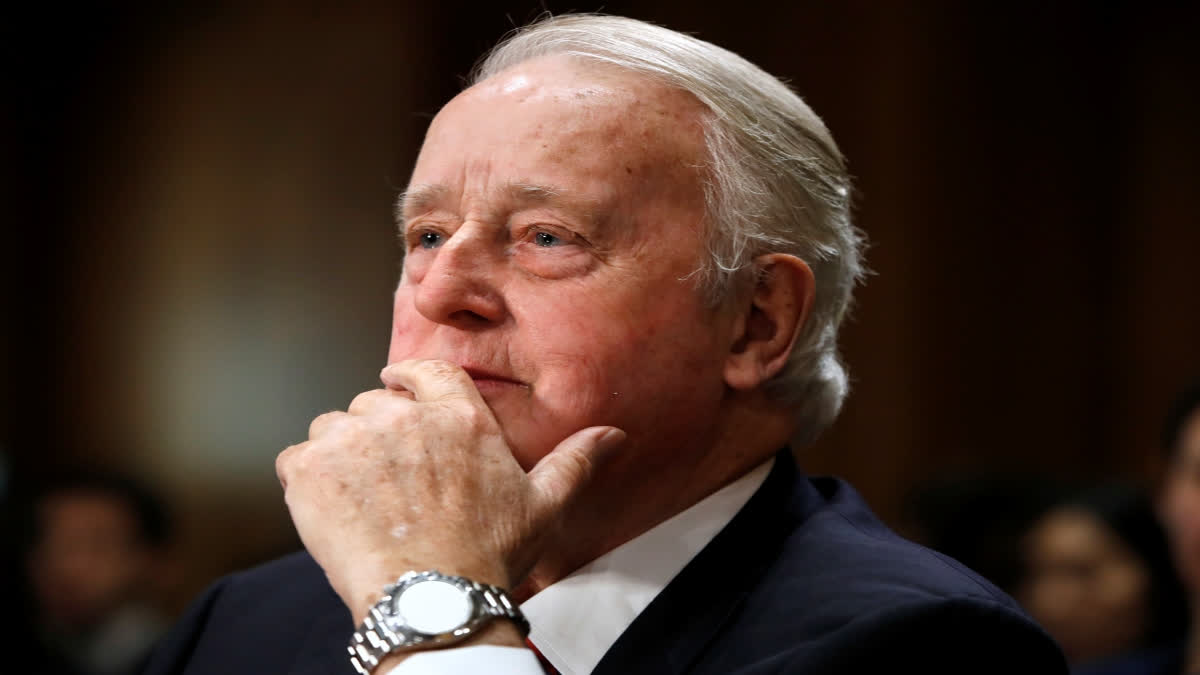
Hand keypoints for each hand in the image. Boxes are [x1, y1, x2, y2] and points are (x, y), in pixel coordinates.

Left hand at [275, 358, 624, 622]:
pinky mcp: (311, 468)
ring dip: (341, 455)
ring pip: (332, 427)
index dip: (407, 379)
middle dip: (377, 434)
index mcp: (459, 416)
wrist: (433, 600)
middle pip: (373, 404)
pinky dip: (308, 480)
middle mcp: (404, 416)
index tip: (398, 389)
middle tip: (388, 480)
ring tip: (361, 499)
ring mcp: (353, 439)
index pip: (424, 370)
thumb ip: (575, 461)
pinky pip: (297, 457)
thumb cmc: (488, 556)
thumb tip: (613, 434)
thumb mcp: (543, 506)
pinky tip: (334, 511)